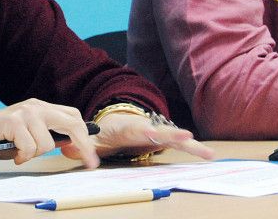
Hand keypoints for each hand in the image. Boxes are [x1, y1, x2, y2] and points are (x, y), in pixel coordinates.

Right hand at [0, 98, 99, 166]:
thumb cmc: (4, 138)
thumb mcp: (31, 134)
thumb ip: (50, 136)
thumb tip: (75, 146)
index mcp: (43, 107)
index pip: (73, 116)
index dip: (85, 135)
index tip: (91, 155)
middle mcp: (36, 106)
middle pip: (71, 123)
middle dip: (82, 145)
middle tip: (88, 162)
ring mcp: (25, 112)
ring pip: (47, 143)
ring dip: (35, 154)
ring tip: (21, 152)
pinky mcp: (13, 121)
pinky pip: (29, 147)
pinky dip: (22, 156)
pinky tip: (14, 154)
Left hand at [61, 112, 214, 162]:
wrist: (117, 122)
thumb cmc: (106, 133)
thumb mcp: (93, 139)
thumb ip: (82, 146)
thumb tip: (68, 150)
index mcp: (129, 127)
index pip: (140, 129)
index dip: (150, 131)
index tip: (160, 133)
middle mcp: (147, 128)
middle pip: (164, 133)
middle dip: (178, 136)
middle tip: (192, 140)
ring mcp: (157, 134)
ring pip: (176, 139)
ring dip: (192, 146)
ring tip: (210, 154)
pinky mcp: (164, 140)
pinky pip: (179, 145)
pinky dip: (193, 149)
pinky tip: (208, 155)